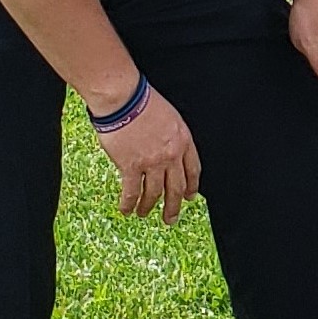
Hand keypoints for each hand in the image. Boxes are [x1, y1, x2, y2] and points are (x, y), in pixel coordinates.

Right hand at [96, 85, 200, 222]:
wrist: (124, 99)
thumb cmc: (143, 101)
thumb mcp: (170, 117)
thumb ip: (171, 137)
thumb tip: (166, 150)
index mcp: (183, 140)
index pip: (192, 169)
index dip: (191, 186)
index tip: (190, 196)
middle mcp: (171, 155)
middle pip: (176, 187)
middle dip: (174, 206)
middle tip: (171, 218)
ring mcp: (152, 162)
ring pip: (155, 193)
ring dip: (149, 207)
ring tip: (144, 214)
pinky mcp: (132, 166)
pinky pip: (132, 192)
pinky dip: (129, 204)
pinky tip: (126, 210)